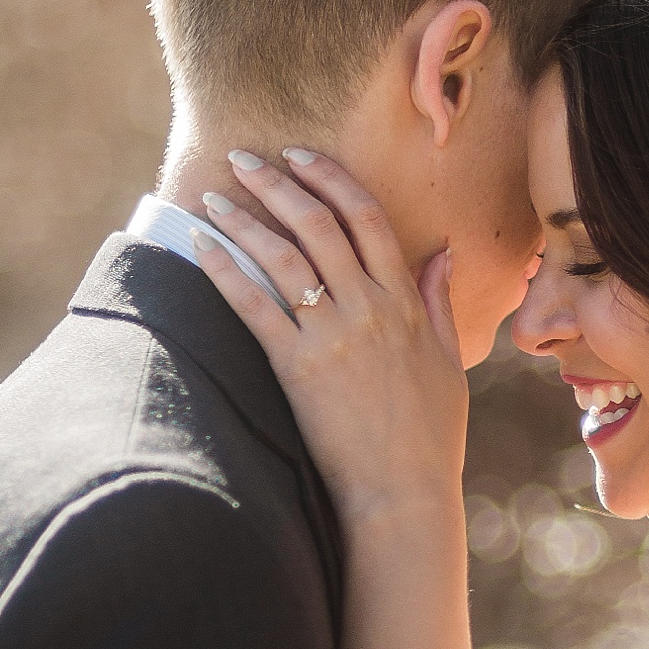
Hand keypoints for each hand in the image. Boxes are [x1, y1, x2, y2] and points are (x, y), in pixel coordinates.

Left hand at [191, 154, 468, 522]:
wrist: (402, 492)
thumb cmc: (429, 435)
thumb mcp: (447, 361)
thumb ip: (438, 301)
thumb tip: (441, 253)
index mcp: (404, 302)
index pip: (367, 217)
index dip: (330, 177)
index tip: (301, 156)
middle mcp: (368, 308)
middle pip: (317, 222)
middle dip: (276, 182)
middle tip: (244, 159)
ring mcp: (331, 335)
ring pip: (282, 254)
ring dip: (243, 216)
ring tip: (213, 195)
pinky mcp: (297, 367)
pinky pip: (254, 305)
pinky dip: (224, 269)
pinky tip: (201, 245)